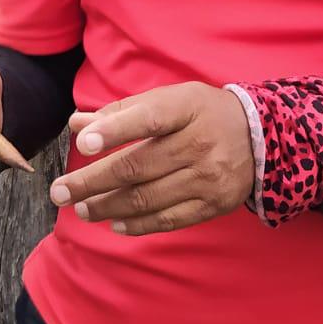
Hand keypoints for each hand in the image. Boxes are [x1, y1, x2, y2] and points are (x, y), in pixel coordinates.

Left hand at [49, 82, 253, 236]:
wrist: (261, 138)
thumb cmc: (203, 113)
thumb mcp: (171, 99)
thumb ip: (122, 111)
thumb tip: (77, 124)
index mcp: (187, 108)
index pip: (148, 118)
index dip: (114, 129)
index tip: (82, 142)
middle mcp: (200, 143)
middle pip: (138, 166)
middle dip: (93, 181)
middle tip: (60, 190)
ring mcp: (208, 177)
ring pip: (147, 198)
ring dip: (107, 206)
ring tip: (81, 208)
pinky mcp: (214, 204)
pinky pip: (168, 220)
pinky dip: (137, 224)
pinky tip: (114, 223)